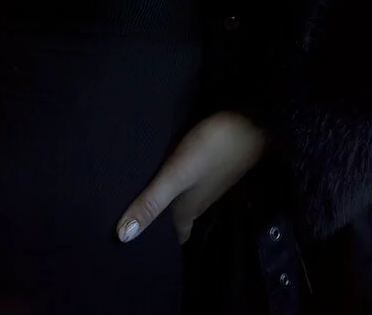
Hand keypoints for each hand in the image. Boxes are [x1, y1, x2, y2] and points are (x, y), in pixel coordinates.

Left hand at [116, 111, 265, 244]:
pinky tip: (168, 175)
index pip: (177, 235)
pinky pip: (189, 182)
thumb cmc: (209, 152)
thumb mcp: (175, 176)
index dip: (162, 243)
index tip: (144, 247)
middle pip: (179, 218)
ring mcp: (207, 182)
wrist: (248, 124)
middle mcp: (199, 200)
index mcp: (189, 209)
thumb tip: (123, 237)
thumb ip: (151, 202)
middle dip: (162, 222)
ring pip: (184, 199)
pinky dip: (177, 185)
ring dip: (168, 202)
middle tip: (138, 221)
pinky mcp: (210, 165)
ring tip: (146, 198)